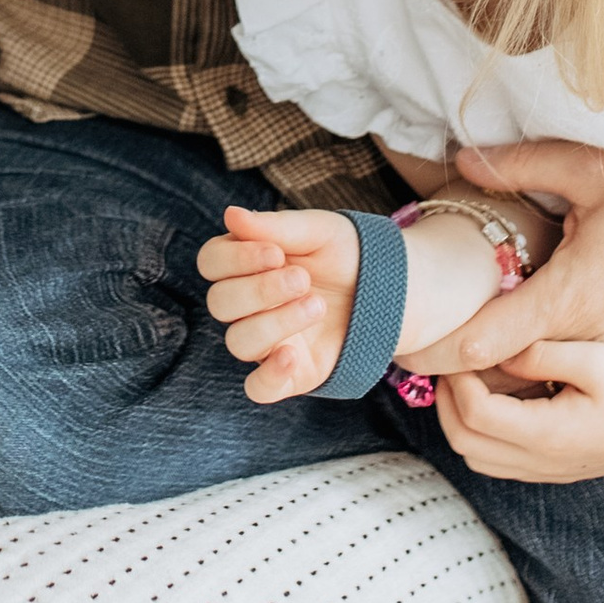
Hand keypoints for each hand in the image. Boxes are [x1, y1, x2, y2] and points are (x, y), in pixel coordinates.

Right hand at [197, 203, 360, 403]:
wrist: (392, 289)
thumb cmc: (347, 255)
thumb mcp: (320, 231)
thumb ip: (276, 226)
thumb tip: (231, 215)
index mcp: (247, 265)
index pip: (211, 263)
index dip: (235, 258)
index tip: (276, 253)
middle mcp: (248, 306)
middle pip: (219, 303)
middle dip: (260, 290)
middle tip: (302, 278)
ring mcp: (267, 341)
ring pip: (238, 342)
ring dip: (275, 322)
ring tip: (317, 306)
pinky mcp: (290, 373)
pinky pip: (258, 388)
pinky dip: (268, 375)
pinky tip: (290, 356)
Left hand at [433, 334, 603, 482]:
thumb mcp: (593, 358)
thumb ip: (537, 354)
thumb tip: (494, 351)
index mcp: (548, 435)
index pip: (474, 415)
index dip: (456, 380)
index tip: (459, 349)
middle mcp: (543, 462)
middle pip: (465, 444)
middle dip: (446, 402)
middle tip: (453, 364)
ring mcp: (550, 471)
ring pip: (479, 459)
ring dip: (462, 420)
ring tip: (472, 378)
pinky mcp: (558, 469)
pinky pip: (502, 461)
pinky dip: (485, 433)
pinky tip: (500, 397)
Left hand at [443, 139, 603, 370]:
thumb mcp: (598, 170)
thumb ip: (522, 167)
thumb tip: (462, 163)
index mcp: (576, 298)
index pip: (484, 344)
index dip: (435, 349)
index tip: (401, 344)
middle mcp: (598, 344)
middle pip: (506, 382)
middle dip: (461, 372)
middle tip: (424, 344)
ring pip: (547, 393)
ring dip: (506, 380)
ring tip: (471, 349)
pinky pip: (587, 388)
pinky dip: (554, 379)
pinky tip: (535, 350)